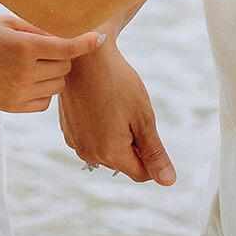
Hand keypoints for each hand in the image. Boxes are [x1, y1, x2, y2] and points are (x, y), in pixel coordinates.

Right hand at [0, 16, 107, 112]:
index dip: (85, 43)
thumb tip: (62, 30)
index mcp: (23, 47)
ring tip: (36, 62)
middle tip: (49, 46)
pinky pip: (43, 102)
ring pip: (56, 87)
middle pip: (64, 68)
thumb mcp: (3, 23)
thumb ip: (34, 28)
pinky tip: (29, 78)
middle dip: (62, 56)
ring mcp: (18, 94)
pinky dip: (43, 91)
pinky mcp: (12, 108)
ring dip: (54, 74)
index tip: (99, 39)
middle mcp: (24, 73)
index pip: (66, 47)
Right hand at [58, 39, 175, 185]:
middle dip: (132, 143)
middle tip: (128, 110)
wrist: (85, 54)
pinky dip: (98, 127)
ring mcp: (75, 141)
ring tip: (113, 104)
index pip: (141, 173)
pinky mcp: (67, 128)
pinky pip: (90, 138)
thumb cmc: (117, 82)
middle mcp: (89, 153)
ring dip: (114, 135)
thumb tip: (168, 181)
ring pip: (106, 150)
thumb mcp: (143, 117)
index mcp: (110, 154)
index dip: (150, 153)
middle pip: (122, 162)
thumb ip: (154, 153)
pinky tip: (99, 103)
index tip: (146, 124)